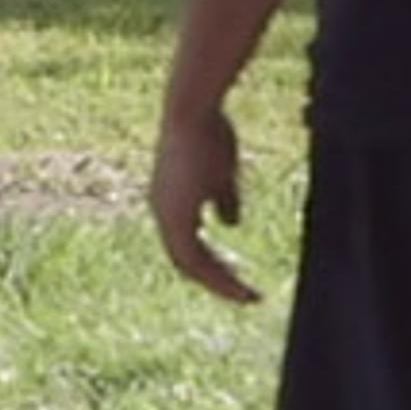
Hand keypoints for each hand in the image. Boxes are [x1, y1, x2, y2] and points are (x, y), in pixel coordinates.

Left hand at [149, 105, 260, 304]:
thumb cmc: (209, 134)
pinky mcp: (174, 215)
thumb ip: (224, 199)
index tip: (241, 278)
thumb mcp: (221, 173)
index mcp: (171, 204)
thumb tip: (231, 224)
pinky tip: (238, 283)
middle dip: (218, 281)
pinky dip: (217, 274)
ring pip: (189, 265)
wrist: (194, 113)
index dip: (214, 266)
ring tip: (248, 296)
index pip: (188, 247)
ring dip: (220, 283)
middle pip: (186, 262)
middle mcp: (162, 213)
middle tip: (246, 296)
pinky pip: (194, 258)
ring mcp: (166, 215)